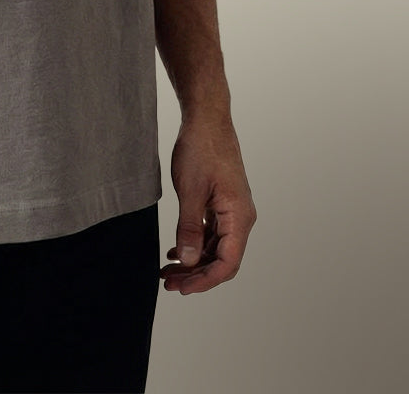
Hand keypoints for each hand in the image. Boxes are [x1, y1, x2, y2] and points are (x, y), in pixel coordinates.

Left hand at [160, 113, 256, 294]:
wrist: (207, 119)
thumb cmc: (201, 148)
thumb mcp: (190, 190)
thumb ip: (190, 228)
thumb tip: (189, 262)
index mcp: (239, 217)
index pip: (227, 263)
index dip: (205, 281)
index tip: (181, 289)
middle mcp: (241, 218)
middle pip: (222, 260)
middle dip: (196, 276)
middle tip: (168, 284)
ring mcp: (233, 212)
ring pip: (216, 249)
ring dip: (194, 263)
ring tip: (167, 273)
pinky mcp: (223, 205)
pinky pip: (212, 234)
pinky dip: (195, 245)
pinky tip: (175, 253)